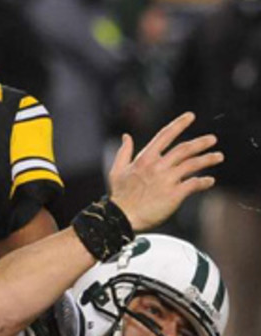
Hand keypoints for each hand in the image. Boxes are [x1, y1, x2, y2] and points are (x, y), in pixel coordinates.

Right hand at [107, 112, 222, 231]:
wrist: (121, 218)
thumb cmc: (119, 197)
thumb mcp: (116, 171)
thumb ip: (123, 152)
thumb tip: (126, 136)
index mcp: (144, 159)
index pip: (165, 136)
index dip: (179, 124)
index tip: (190, 116)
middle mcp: (157, 166)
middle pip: (184, 149)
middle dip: (201, 143)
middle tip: (212, 139)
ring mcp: (167, 180)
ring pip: (193, 164)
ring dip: (208, 159)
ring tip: (218, 157)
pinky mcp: (174, 194)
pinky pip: (194, 184)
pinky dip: (204, 182)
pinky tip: (209, 181)